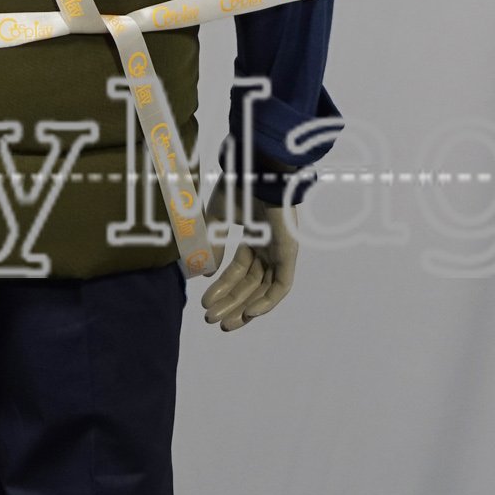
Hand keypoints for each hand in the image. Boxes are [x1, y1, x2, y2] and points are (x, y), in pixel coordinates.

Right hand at [198, 186, 297, 330]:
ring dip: (244, 308)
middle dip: (230, 304)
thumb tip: (204, 271)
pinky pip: (281, 286)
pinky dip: (267, 302)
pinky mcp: (289, 254)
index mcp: (254, 240)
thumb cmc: (240, 187)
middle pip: (250, 285)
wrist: (258, 171)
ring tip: (224, 322)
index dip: (222, 289)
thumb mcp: (217, 220)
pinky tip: (249, 314)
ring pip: (264, 290)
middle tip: (211, 320)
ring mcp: (280, 252)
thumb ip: (211, 244)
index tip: (205, 303)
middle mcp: (268, 248)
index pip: (239, 273)